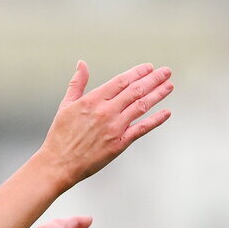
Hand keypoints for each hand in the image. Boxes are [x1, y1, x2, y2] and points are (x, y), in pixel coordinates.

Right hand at [40, 61, 172, 188]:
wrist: (59, 163)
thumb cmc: (61, 135)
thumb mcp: (65, 105)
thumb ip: (77, 83)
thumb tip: (82, 63)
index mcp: (93, 100)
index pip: (121, 81)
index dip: (137, 72)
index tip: (149, 67)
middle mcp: (106, 111)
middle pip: (135, 90)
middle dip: (153, 79)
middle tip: (166, 72)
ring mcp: (115, 127)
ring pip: (141, 106)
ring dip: (157, 95)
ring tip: (169, 86)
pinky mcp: (120, 143)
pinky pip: (142, 128)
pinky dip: (156, 120)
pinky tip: (166, 112)